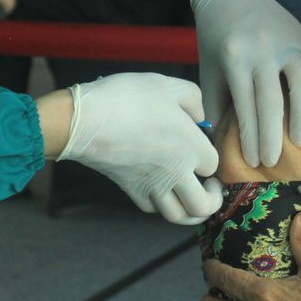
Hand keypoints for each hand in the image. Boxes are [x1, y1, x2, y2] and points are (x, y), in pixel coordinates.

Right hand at [55, 73, 221, 224]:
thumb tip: (199, 116)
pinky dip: (161, 204)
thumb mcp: (167, 85)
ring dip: (190, 210)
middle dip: (213, 200)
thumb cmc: (127, 98)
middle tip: (210, 186)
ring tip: (191, 195)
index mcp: (190, 146)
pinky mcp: (131, 189)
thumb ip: (193, 98)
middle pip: (204, 206)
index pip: (214, 165)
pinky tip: (162, 189)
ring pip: (179, 216)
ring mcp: (152, 185)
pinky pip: (153, 208)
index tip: (203, 145)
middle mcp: (175, 172)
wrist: (85, 119)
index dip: (211, 155)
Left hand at [191, 0, 300, 166]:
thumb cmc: (216, 36)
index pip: (246, 106)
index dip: (251, 137)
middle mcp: (263, 48)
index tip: (254, 160)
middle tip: (271, 161)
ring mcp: (287, 40)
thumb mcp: (209, 68)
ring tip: (298, 141)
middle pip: (273, 102)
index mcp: (235, 56)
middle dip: (273, 137)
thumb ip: (218, 102)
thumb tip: (226, 140)